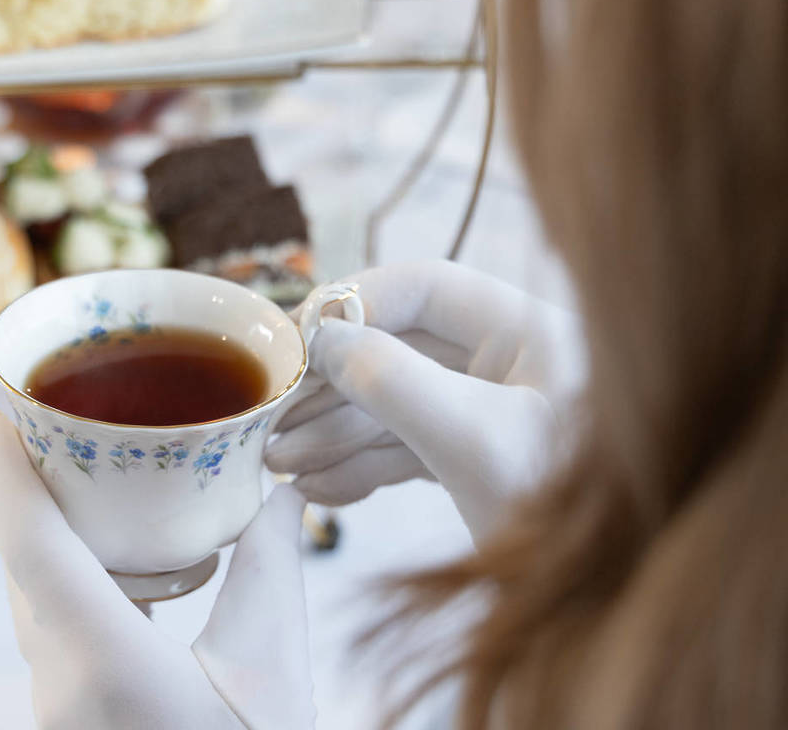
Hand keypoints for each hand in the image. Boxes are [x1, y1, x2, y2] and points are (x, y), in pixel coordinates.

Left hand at [0, 402, 313, 729]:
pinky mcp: (74, 704)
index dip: (2, 471)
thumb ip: (275, 574)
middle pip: (20, 560)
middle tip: (51, 418)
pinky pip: (55, 617)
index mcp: (106, 666)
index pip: (31, 548)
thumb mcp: (274, 674)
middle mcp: (61, 680)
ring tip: (90, 472)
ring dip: (48, 524)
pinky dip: (76, 567)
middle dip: (23, 482)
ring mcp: (59, 698)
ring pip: (32, 590)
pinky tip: (131, 554)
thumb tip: (279, 494)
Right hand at [266, 260, 585, 539]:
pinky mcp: (478, 464)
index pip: (426, 288)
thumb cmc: (571, 512)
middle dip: (332, 385)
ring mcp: (491, 418)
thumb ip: (394, 381)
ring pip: (397, 406)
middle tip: (272, 416)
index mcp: (528, 333)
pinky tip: (318, 488)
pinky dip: (362, 468)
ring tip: (279, 462)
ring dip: (334, 433)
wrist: (614, 598)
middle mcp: (509, 367)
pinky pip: (409, 451)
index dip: (356, 303)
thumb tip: (324, 340)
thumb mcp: (474, 439)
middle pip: (400, 350)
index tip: (298, 339)